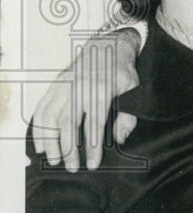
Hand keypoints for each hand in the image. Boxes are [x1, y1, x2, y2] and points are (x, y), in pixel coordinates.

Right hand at [31, 29, 139, 170]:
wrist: (108, 45)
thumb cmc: (122, 71)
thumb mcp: (134, 91)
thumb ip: (127, 117)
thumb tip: (119, 141)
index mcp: (102, 91)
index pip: (95, 126)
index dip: (92, 148)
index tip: (91, 165)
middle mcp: (80, 88)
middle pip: (69, 124)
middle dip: (69, 149)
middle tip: (71, 168)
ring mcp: (65, 85)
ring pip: (51, 117)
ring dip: (50, 140)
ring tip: (53, 159)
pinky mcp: (56, 84)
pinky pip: (42, 107)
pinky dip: (38, 127)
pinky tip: (41, 142)